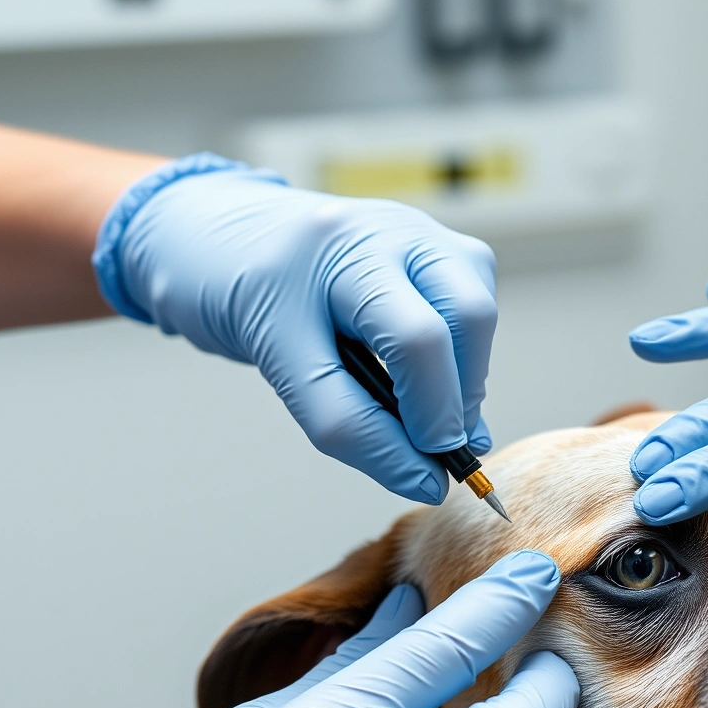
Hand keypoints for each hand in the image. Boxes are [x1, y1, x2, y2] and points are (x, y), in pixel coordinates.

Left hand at [104, 158, 497, 504]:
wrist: (231, 239)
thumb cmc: (248, 297)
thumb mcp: (277, 363)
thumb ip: (346, 423)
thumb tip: (423, 478)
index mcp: (332, 251)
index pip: (403, 344)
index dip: (422, 420)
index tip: (424, 477)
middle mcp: (385, 230)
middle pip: (460, 317)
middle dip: (453, 398)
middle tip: (434, 451)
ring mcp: (419, 230)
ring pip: (476, 311)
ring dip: (465, 380)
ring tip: (428, 419)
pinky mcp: (442, 244)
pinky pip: (475, 307)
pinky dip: (461, 358)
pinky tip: (427, 380)